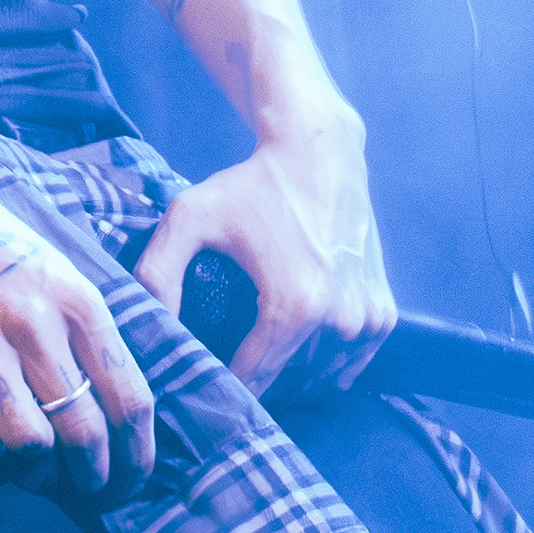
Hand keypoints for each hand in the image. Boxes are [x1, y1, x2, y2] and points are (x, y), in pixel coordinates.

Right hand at [0, 159, 155, 494]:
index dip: (138, 453)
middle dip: (96, 477)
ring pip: (29, 442)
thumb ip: (87, 326)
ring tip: (37, 472)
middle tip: (91, 489)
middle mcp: (36, 327)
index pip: (129, 398)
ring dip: (38, 472)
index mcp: (79, 303)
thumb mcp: (57, 269)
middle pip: (85, 431)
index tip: (134, 475)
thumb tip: (116, 395)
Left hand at [134, 109, 395, 396]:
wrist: (317, 149)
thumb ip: (157, 272)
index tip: (202, 382)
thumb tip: (150, 327)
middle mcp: (339, 320)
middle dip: (254, 380)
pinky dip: (328, 363)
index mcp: (293, 307)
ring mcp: (367, 318)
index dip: (222, 383)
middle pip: (287, 379)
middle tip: (224, 366)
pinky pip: (352, 359)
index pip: (252, 378)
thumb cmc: (251, 184)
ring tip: (257, 361)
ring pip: (320, 374)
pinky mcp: (383, 311)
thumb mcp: (189, 216)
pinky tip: (303, 358)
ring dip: (291, 376)